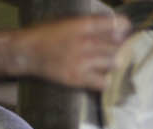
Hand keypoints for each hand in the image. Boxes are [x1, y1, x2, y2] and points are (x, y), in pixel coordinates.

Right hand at [14, 15, 131, 91]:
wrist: (26, 52)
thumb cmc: (46, 35)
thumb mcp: (67, 22)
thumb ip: (89, 25)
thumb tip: (116, 29)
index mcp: (81, 25)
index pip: (112, 24)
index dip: (123, 26)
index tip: (126, 29)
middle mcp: (84, 42)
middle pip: (117, 46)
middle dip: (122, 48)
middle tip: (121, 50)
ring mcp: (82, 61)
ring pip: (114, 63)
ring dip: (115, 63)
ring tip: (110, 63)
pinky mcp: (78, 78)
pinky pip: (103, 82)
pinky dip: (105, 80)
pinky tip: (102, 77)